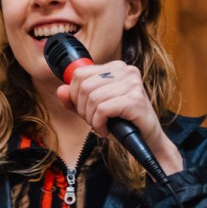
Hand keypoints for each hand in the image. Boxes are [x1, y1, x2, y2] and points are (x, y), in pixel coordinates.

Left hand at [57, 61, 182, 174]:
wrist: (146, 140)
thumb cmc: (121, 122)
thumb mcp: (93, 109)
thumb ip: (75, 100)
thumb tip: (60, 90)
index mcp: (115, 68)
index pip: (80, 74)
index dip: (75, 95)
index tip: (85, 109)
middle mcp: (126, 70)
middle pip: (84, 86)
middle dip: (83, 109)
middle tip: (94, 120)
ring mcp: (132, 83)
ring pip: (93, 98)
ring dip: (92, 118)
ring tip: (102, 125)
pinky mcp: (135, 99)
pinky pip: (102, 109)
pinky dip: (99, 123)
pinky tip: (107, 130)